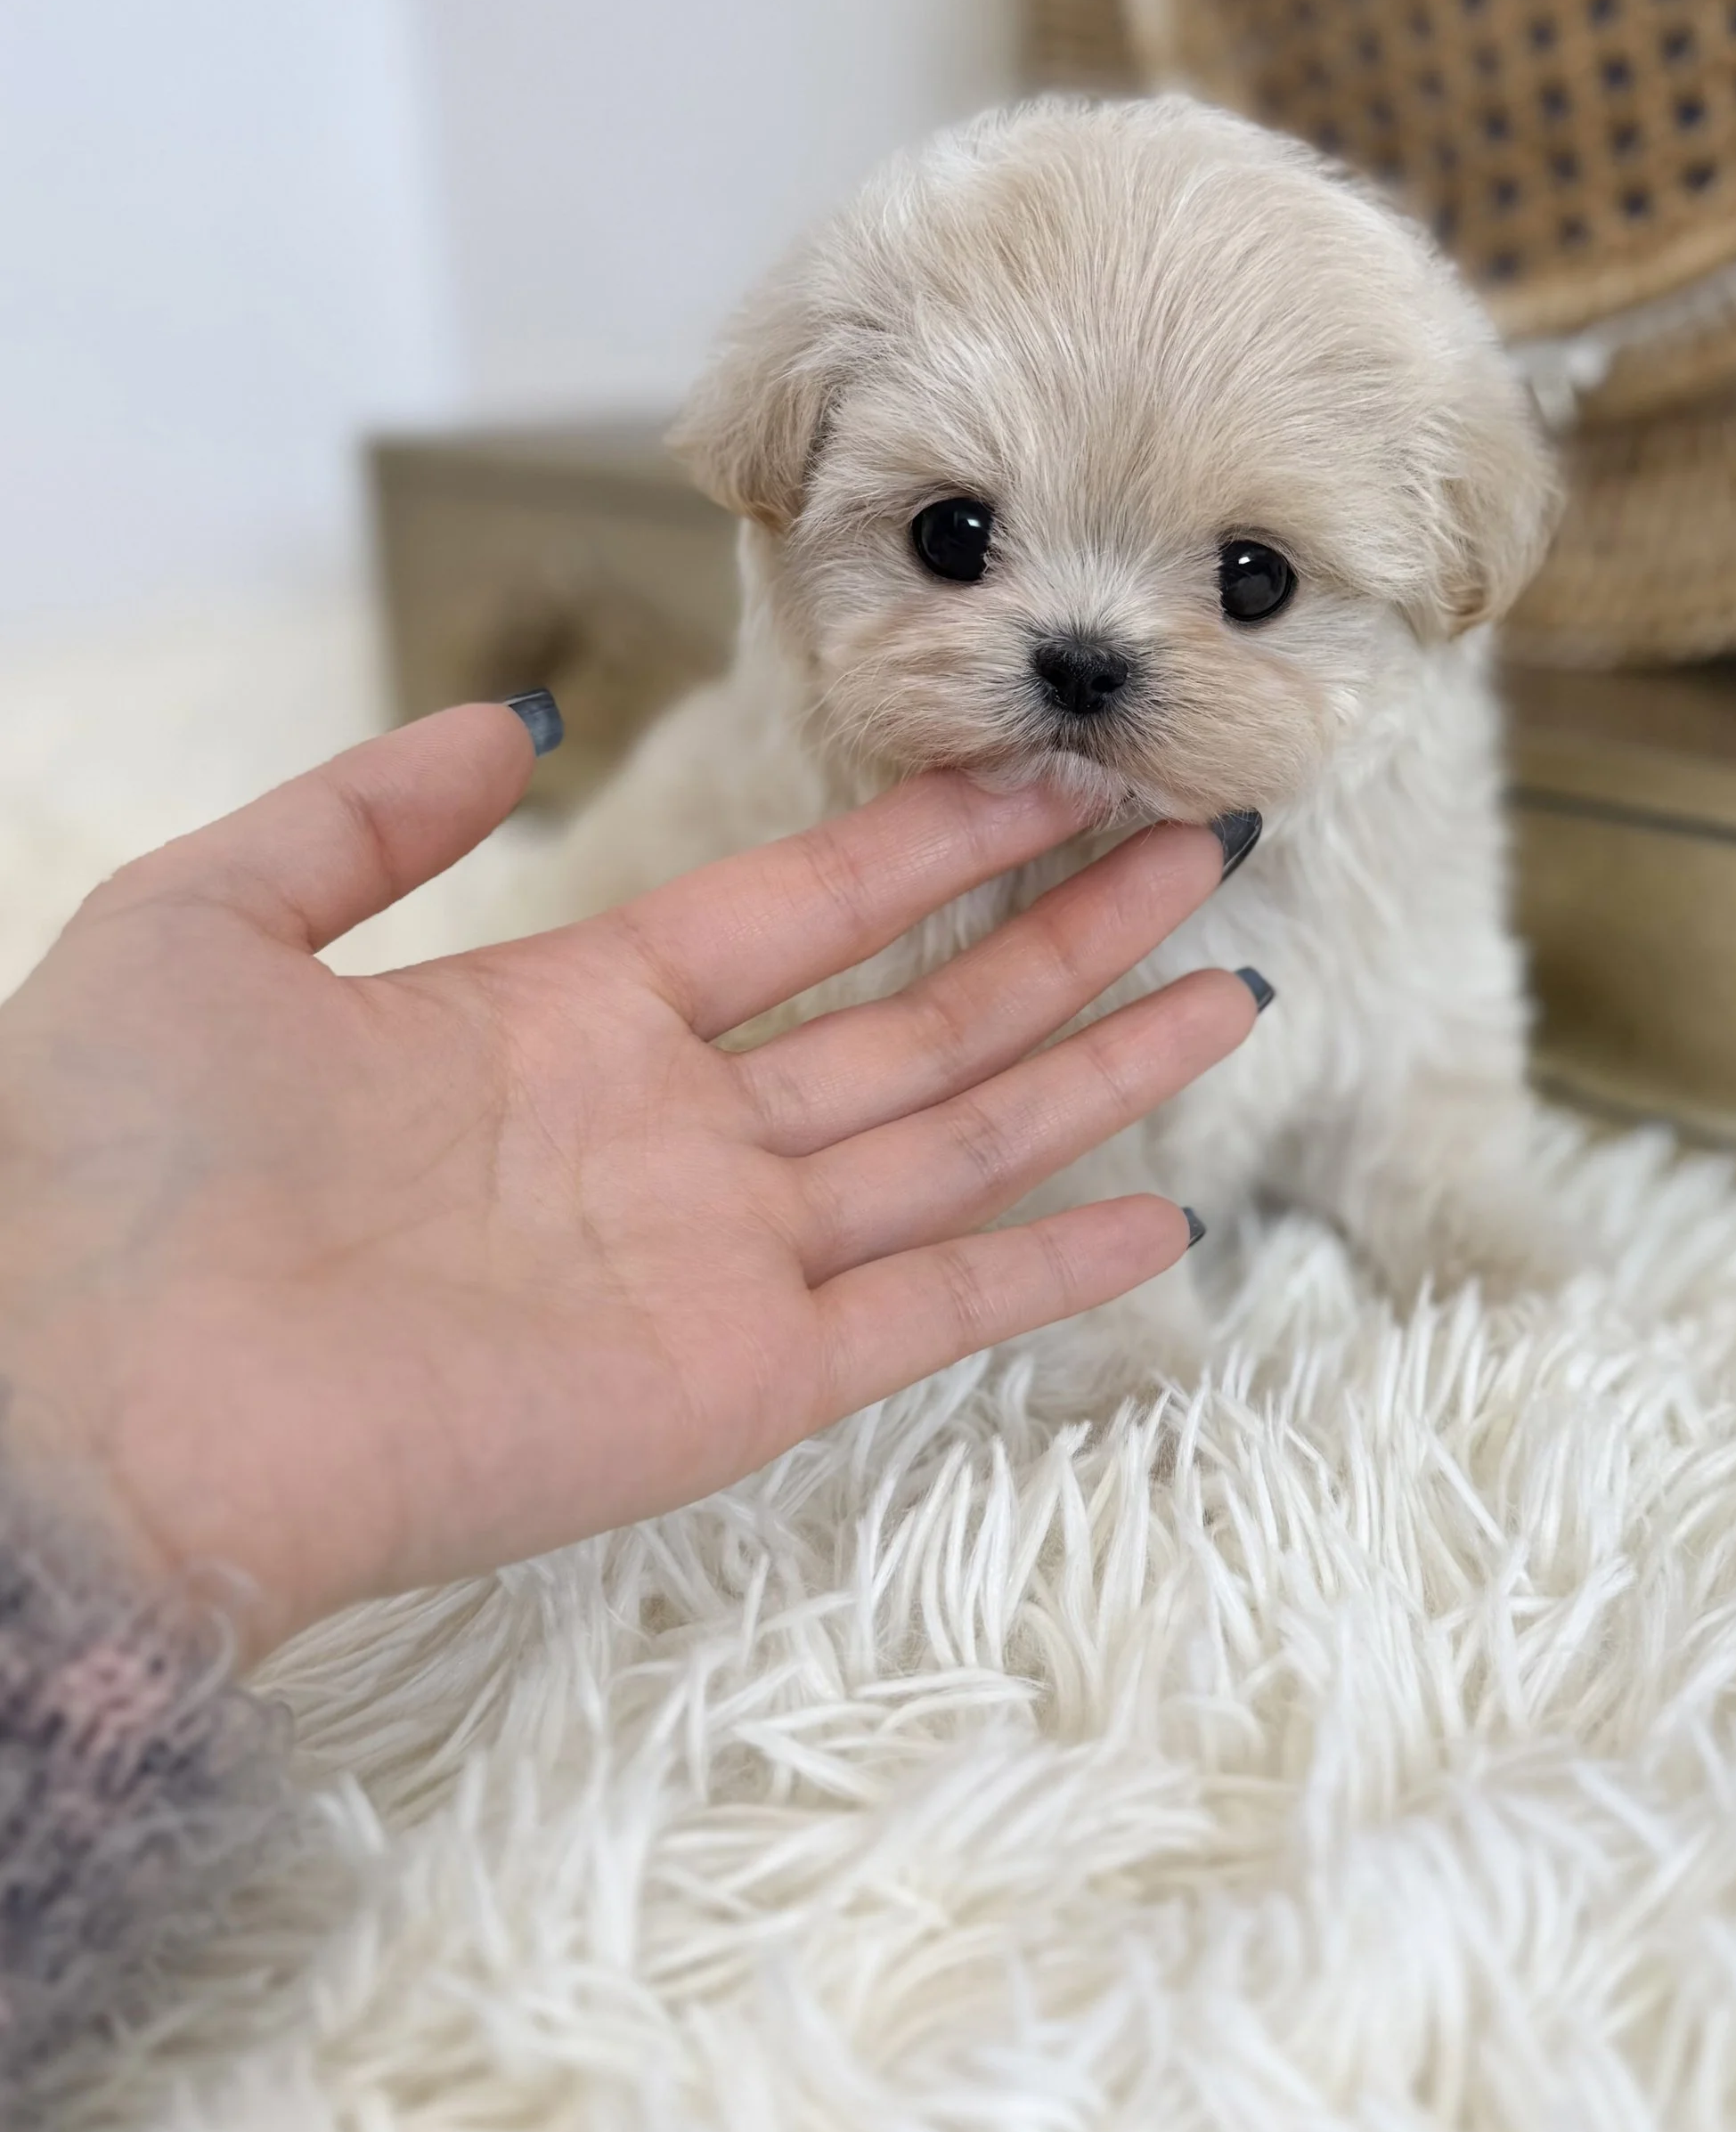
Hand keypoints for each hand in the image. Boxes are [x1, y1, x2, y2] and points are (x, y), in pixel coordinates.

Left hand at [0, 704, 1259, 1655]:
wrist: (79, 1405)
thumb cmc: (105, 1166)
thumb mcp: (208, 921)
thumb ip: (361, 813)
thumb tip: (513, 726)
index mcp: (570, 1022)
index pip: (805, 911)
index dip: (934, 839)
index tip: (1049, 773)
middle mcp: (671, 1137)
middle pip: (918, 1014)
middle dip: (1060, 931)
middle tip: (1192, 844)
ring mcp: (715, 1263)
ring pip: (954, 1140)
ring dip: (1095, 1067)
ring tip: (1224, 982)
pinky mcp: (733, 1384)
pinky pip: (923, 1315)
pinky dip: (1042, 1271)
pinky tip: (1159, 1219)